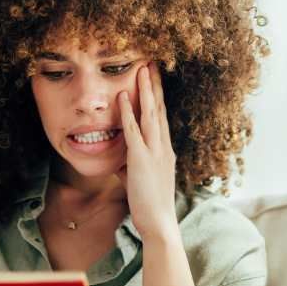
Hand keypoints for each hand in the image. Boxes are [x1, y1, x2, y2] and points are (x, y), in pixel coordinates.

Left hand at [118, 62, 178, 240]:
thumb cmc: (151, 205)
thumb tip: (121, 164)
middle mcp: (164, 146)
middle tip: (151, 63)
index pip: (161, 117)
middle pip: (160, 109)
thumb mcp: (141, 182)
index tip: (154, 78)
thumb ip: (132, 168)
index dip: (158, 96)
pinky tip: (121, 96)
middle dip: (154, 85)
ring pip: (150, 114)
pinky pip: (133, 131)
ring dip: (145, 90)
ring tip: (141, 69)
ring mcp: (155, 152)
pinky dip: (127, 112)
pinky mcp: (141, 160)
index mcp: (165, 150)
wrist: (160, 223)